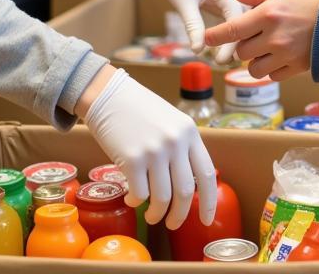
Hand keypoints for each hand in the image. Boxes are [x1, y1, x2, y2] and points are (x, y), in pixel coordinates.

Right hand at [78, 67, 216, 229]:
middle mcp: (175, 142)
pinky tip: (130, 198)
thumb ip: (182, 148)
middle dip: (179, 215)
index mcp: (190, 132)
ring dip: (156, 214)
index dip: (209, 202)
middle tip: (173, 224)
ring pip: (162, 198)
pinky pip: (139, 194)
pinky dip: (135, 202)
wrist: (110, 95)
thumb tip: (189, 184)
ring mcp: (154, 150)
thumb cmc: (140, 110)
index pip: (207, 174)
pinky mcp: (132, 159)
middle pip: (185, 192)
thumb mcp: (171, 122)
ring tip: (151, 215)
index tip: (206, 220)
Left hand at [151, 0, 246, 62]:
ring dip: (240, 40)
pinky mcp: (229, 5)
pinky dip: (235, 36)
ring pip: (244, 23)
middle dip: (240, 43)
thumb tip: (198, 50)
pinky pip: (236, 22)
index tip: (223, 60)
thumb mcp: (184, 2)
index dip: (232, 41)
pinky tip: (231, 52)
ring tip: (230, 62)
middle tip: (227, 65)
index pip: (237, 19)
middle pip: (246, 22)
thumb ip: (193, 25)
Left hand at [203, 0, 318, 79]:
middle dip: (241, 44)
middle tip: (252, 33)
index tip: (205, 38)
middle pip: (241, 52)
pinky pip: (273, 76)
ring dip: (254, 60)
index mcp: (269, 13)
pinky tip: (280, 55)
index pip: (231, 30)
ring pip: (255, 69)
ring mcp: (286, 56)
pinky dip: (271, 69)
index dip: (214, 36)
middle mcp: (274, 38)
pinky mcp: (299, 68)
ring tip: (266, 46)